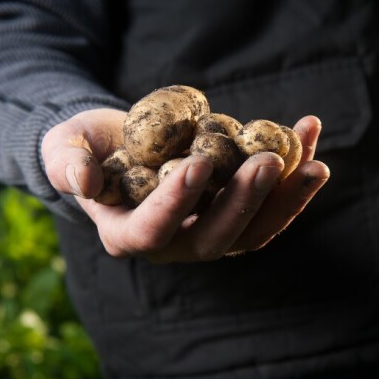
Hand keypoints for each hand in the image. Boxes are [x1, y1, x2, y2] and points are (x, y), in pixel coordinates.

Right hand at [41, 108, 329, 262]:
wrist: (117, 145)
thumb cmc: (83, 147)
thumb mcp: (64, 149)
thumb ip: (67, 164)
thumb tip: (83, 180)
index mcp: (127, 234)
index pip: (153, 230)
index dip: (176, 202)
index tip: (199, 163)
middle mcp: (173, 244)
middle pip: (216, 238)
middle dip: (246, 201)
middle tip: (270, 161)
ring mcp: (209, 232)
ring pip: (254, 231)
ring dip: (286, 199)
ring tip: (314, 163)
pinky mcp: (236, 214)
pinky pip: (270, 204)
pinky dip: (294, 175)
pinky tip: (309, 134)